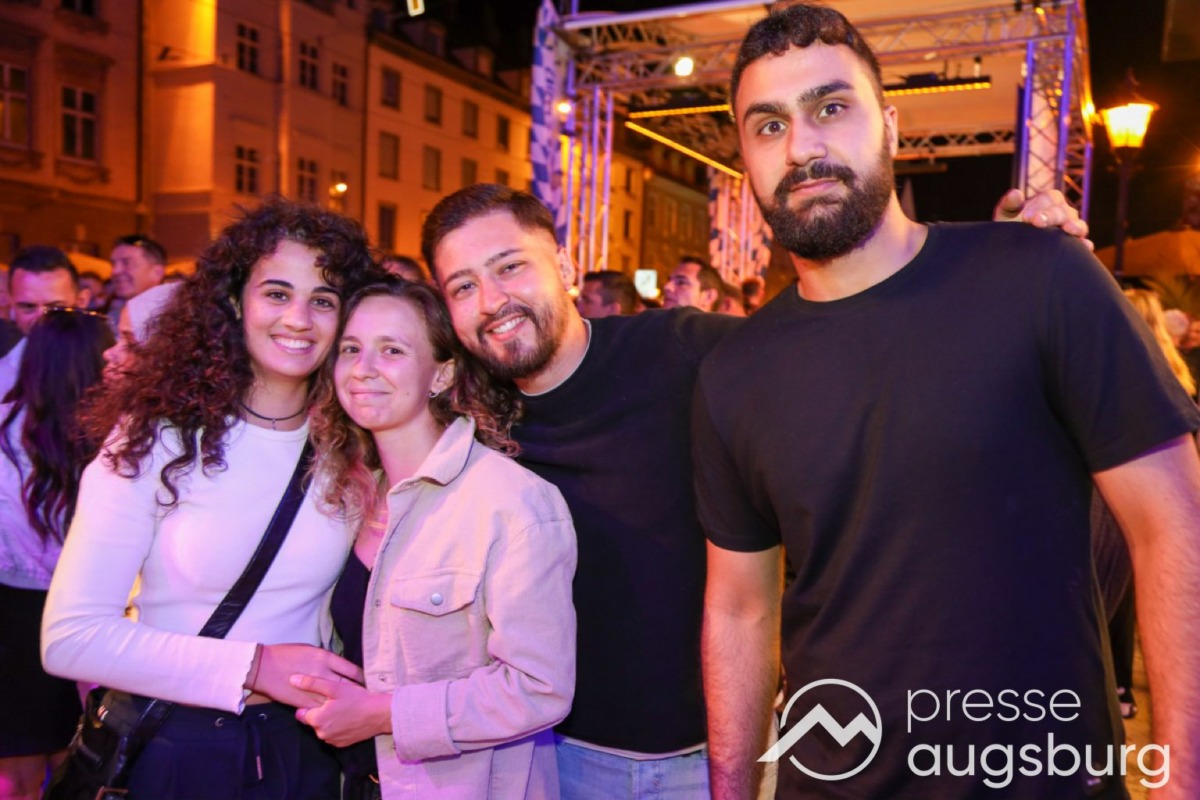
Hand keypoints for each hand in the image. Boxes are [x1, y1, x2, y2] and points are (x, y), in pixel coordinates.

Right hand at [248, 643, 363, 707]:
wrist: (264, 667)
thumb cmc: (286, 654)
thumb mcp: (311, 650)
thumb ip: (326, 659)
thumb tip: (338, 665)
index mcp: (325, 657)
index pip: (352, 669)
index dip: (361, 677)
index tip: (366, 681)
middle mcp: (323, 673)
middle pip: (347, 686)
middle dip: (357, 692)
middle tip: (365, 697)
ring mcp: (313, 689)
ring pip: (335, 700)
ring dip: (344, 704)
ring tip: (355, 707)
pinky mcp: (303, 702)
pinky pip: (320, 708)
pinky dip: (328, 710)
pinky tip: (335, 713)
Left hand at [292, 674, 391, 747]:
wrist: (380, 714)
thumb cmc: (357, 698)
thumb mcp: (334, 687)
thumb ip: (311, 683)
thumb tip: (292, 679)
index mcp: (316, 720)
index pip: (302, 713)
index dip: (311, 704)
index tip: (323, 698)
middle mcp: (321, 734)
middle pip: (313, 721)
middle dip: (320, 712)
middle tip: (335, 701)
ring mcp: (332, 741)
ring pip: (323, 728)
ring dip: (329, 720)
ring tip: (343, 709)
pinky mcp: (342, 744)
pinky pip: (333, 734)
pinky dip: (337, 727)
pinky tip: (347, 718)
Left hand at [993, 188, 1092, 249]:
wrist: (1012, 249)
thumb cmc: (1010, 227)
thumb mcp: (1005, 215)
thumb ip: (1009, 204)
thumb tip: (1015, 194)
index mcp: (1048, 201)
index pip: (1050, 198)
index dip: (1040, 205)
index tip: (1026, 217)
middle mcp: (1063, 212)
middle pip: (1064, 210)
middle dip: (1051, 216)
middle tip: (1037, 223)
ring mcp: (1071, 228)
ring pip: (1079, 225)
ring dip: (1075, 226)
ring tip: (1068, 229)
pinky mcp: (1074, 246)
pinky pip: (1084, 244)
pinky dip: (1085, 245)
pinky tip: (1085, 246)